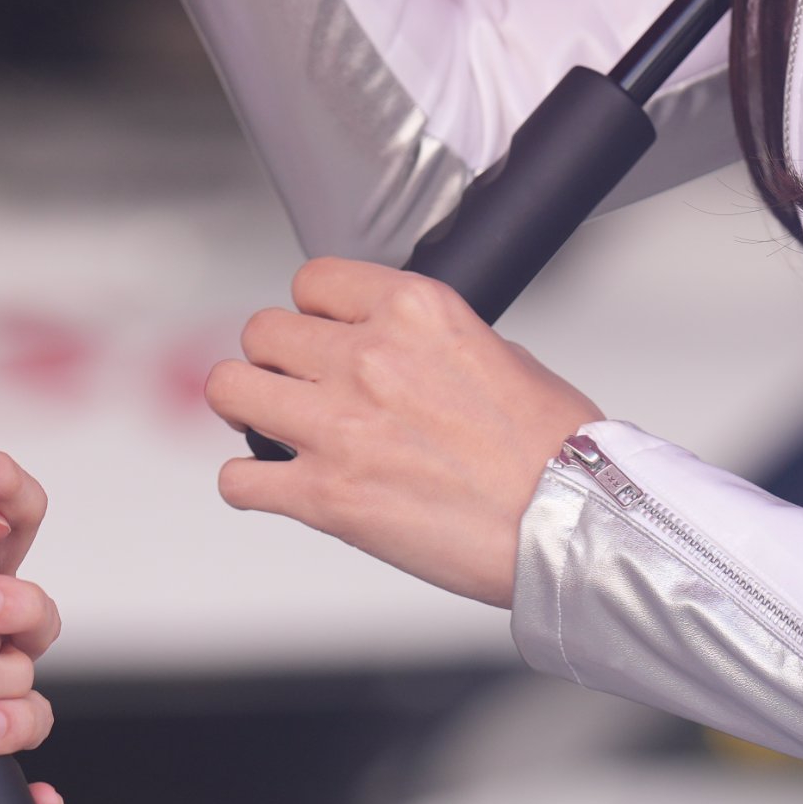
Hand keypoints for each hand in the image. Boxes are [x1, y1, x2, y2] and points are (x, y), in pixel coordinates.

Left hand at [208, 258, 602, 606]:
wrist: (571, 523)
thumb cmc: (555, 450)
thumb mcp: (501, 353)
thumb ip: (430, 343)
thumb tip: (398, 352)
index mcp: (415, 311)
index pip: (313, 280)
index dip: (313, 311)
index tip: (321, 334)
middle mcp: (368, 358)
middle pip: (263, 331)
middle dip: (275, 359)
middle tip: (295, 385)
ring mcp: (339, 427)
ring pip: (231, 388)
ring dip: (246, 407)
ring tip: (269, 425)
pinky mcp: (326, 497)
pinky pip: (239, 479)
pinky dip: (249, 484)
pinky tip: (274, 486)